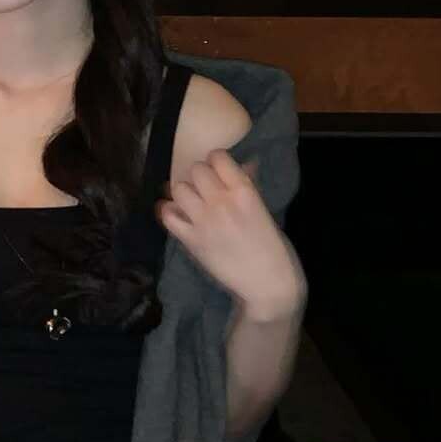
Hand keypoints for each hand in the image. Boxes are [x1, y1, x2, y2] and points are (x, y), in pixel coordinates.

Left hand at [158, 150, 304, 321]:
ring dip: (184, 192)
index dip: (216, 161)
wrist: (266, 284)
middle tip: (206, 188)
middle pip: (196, 170)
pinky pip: (167, 215)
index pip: (218, 157)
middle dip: (200, 176)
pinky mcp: (190, 240)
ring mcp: (203, 221)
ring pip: (178, 188)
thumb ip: (248, 186)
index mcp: (244, 191)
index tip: (218, 170)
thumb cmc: (272, 247)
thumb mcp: (264, 210)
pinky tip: (178, 215)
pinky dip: (169, 212)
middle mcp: (220, 201)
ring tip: (192, 201)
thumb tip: (243, 164)